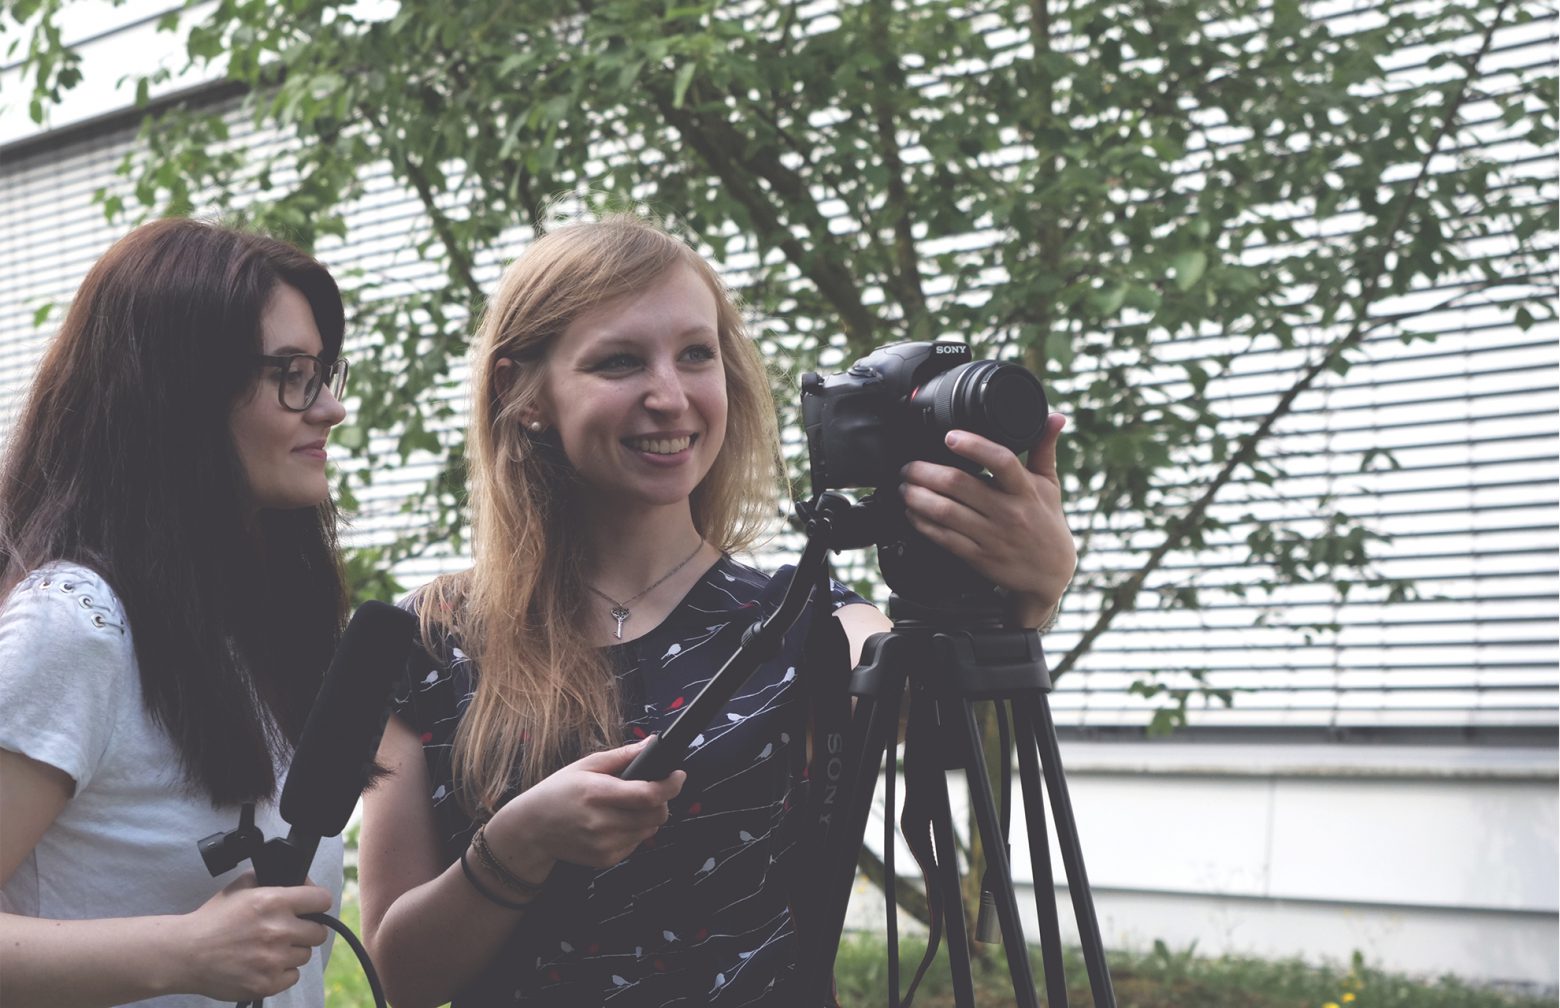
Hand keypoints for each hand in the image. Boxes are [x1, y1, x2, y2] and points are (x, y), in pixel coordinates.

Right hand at [174, 872, 331, 1000]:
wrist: (185, 954)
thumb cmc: (211, 921)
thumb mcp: (239, 888)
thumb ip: (268, 879)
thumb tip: (295, 879)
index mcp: (274, 902)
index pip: (322, 900)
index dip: (318, 902)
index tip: (313, 906)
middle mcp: (278, 930)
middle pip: (320, 932)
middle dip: (307, 930)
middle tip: (290, 931)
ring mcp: (274, 960)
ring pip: (305, 955)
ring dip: (292, 952)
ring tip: (270, 948)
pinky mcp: (267, 983)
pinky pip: (293, 976)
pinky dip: (282, 972)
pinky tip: (264, 964)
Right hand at [489, 738, 685, 872]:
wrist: (532, 829)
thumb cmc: (558, 792)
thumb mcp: (585, 766)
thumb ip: (621, 756)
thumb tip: (652, 744)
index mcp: (597, 793)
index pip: (647, 794)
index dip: (670, 785)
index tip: (679, 775)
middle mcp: (601, 822)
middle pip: (656, 815)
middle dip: (663, 800)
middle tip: (655, 790)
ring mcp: (603, 844)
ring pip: (649, 830)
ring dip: (649, 817)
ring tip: (631, 806)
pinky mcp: (605, 859)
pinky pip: (636, 844)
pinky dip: (635, 832)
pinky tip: (618, 822)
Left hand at [899, 413, 1076, 625]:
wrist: (1050, 574)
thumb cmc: (1047, 524)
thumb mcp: (1050, 485)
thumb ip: (1044, 449)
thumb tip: (1055, 417)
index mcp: (1025, 489)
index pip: (1002, 461)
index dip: (974, 447)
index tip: (951, 437)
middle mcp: (1008, 512)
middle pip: (960, 485)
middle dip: (926, 472)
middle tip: (909, 466)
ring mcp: (991, 536)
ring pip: (946, 512)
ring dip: (918, 497)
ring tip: (905, 486)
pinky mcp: (978, 556)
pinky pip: (943, 537)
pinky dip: (922, 523)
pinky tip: (912, 512)